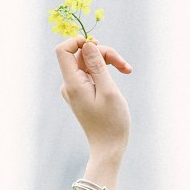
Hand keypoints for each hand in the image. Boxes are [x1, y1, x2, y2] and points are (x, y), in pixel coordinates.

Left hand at [55, 37, 131, 155]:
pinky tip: (120, 74)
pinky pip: (91, 73)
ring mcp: (75, 89)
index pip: (63, 50)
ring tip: (126, 70)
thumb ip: (97, 65)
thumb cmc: (112, 122)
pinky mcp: (83, 92)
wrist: (109, 147)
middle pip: (81, 55)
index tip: (98, 45)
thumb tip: (87, 44)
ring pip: (88, 63)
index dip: (78, 41)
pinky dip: (105, 71)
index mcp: (72, 84)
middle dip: (103, 54)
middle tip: (124, 65)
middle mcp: (69, 84)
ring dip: (107, 62)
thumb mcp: (108, 90)